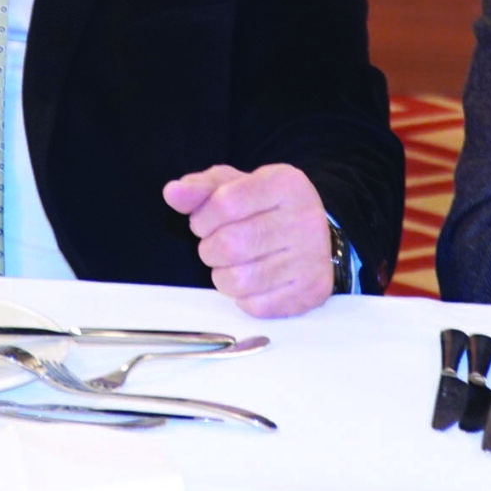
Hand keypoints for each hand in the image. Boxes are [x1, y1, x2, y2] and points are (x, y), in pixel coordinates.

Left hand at [162, 163, 334, 317]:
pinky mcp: (312, 291)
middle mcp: (305, 218)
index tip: (203, 223)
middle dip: (209, 250)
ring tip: (232, 264)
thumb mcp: (235, 186)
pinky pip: (257, 306)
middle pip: (229, 244)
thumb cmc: (266, 208)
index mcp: (285, 184)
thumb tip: (173, 193)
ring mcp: (312, 258)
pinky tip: (252, 282)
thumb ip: (201, 188)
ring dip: (223, 276)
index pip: (224, 204)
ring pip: (240, 279)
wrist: (317, 234)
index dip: (201, 219)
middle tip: (216, 246)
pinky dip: (243, 298)